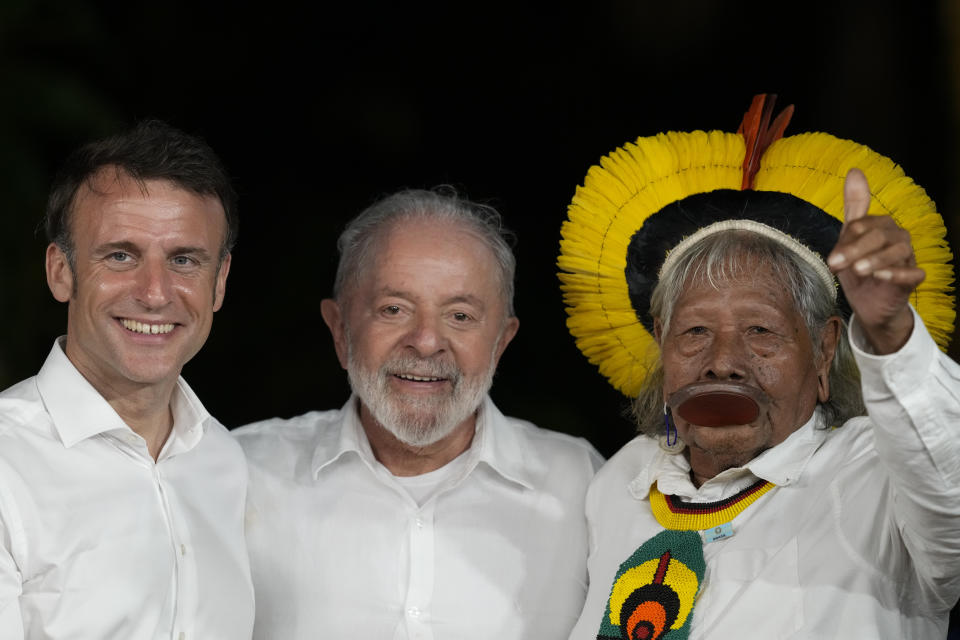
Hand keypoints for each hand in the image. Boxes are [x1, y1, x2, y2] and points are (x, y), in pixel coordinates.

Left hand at [826, 168, 923, 353]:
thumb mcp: (849, 239)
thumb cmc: (859, 268)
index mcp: (881, 226)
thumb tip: (855, 170)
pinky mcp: (913, 279)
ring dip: (877, 260)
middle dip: (855, 250)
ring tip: (859, 270)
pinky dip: (898, 274)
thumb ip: (854, 207)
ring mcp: (908, 259)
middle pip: (879, 236)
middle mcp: (898, 238)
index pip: (863, 225)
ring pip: (898, 252)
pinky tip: (880, 277)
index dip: (846, 241)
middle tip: (835, 264)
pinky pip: (913, 274)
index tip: (831, 259)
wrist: (869, 304)